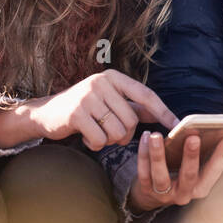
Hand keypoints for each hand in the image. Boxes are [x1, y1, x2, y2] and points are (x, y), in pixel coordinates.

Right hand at [0, 71, 176, 150]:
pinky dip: (95, 145)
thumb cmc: (83, 109)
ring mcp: (87, 97)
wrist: (46, 113)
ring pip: (117, 131)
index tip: (177, 125)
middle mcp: (101, 83)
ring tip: (97, 134)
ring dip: (109, 140)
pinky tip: (86, 138)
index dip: (162, 111)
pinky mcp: (76, 114)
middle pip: (131, 119)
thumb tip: (159, 115)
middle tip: (112, 135)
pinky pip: (99, 139)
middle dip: (125, 134)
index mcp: (113, 78)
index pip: (145, 95)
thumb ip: (132, 107)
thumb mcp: (108, 102)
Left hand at [128, 131, 222, 211]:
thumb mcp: (191, 168)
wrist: (152, 195)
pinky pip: (144, 172)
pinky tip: (145, 138)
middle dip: (191, 156)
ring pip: (161, 175)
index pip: (214, 172)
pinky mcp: (146, 191)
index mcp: (201, 187)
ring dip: (158, 154)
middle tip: (193, 136)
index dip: (222, 155)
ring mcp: (164, 195)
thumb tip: (214, 130)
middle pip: (189, 175)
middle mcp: (185, 194)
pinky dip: (143, 154)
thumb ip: (201, 153)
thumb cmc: (178, 173)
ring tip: (156, 135)